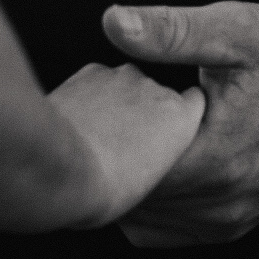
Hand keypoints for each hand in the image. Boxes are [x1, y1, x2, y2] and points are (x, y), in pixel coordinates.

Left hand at [46, 62, 205, 226]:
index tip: (166, 129)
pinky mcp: (92, 70)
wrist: (64, 168)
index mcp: (180, 119)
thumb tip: (142, 150)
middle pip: (155, 94)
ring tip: (96, 134)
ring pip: (124, 85)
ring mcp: (123, 76)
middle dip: (142, 111)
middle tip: (121, 141)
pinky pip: (96, 81)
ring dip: (115, 102)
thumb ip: (156, 152)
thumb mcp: (147, 181)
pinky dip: (89, 95)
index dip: (179, 115)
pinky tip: (78, 120)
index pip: (194, 102)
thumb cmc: (106, 188)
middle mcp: (156, 89)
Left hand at [101, 1, 258, 246]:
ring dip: (131, 184)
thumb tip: (115, 22)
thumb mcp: (233, 30)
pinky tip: (149, 164)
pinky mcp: (232, 227)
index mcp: (216, 157)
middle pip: (136, 197)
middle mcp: (221, 202)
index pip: (130, 168)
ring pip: (149, 219)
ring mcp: (228, 221)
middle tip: (105, 120)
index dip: (105, 139)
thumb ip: (172, 29)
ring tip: (126, 140)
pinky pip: (171, 230)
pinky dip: (152, 203)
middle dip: (114, 161)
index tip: (98, 108)